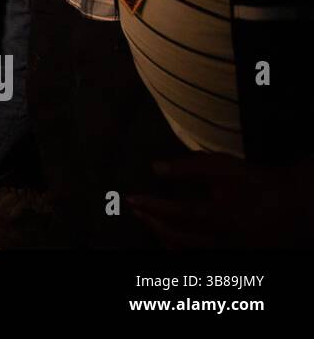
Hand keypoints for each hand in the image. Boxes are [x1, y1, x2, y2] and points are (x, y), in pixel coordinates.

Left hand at [127, 154, 313, 247]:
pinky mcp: (232, 255)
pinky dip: (179, 247)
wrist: (292, 205)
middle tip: (135, 209)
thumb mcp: (224, 168)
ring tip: (147, 221)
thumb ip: (188, 168)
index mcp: (221, 217)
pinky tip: (167, 237)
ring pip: (186, 251)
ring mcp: (227, 251)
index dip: (152, 206)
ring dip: (162, 236)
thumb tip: (154, 168)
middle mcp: (222, 240)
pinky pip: (198, 255)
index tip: (131, 199)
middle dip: (152, 223)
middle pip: (177, 237)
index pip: (178, 213)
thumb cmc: (256, 183)